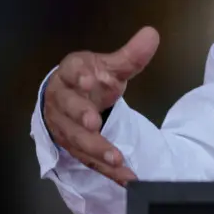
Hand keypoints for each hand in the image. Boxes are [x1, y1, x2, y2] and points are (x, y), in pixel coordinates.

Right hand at [42, 26, 159, 185]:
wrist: (70, 99)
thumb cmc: (89, 80)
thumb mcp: (109, 65)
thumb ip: (130, 56)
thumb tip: (151, 35)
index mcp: (70, 74)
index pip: (71, 72)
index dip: (79, 75)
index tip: (91, 80)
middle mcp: (62, 100)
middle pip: (68, 108)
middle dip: (80, 116)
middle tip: (94, 123)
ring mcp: (64, 126)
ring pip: (76, 139)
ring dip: (95, 149)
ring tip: (115, 158)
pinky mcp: (74, 147)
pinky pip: (90, 159)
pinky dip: (107, 170)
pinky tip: (126, 177)